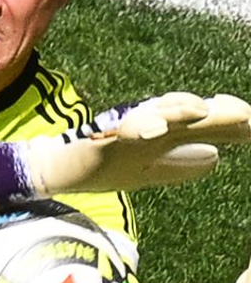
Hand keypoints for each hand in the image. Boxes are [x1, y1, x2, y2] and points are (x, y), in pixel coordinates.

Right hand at [0, 93, 250, 201]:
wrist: (53, 172)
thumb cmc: (99, 168)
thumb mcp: (147, 172)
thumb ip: (180, 165)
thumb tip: (215, 158)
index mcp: (162, 137)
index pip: (204, 125)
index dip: (230, 123)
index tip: (250, 123)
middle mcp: (147, 129)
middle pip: (188, 117)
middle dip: (217, 116)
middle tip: (243, 116)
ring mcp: (123, 134)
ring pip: (158, 117)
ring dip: (180, 112)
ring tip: (204, 111)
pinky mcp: (99, 142)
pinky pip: (120, 133)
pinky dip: (136, 128)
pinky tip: (151, 128)